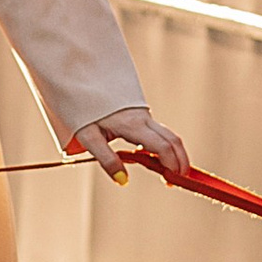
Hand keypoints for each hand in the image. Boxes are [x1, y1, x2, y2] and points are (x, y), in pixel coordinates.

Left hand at [71, 104, 189, 183]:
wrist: (81, 80)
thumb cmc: (82, 107)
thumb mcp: (89, 137)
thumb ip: (106, 159)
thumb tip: (123, 180)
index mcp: (132, 124)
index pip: (162, 146)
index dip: (172, 165)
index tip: (171, 182)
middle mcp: (143, 118)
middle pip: (173, 140)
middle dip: (181, 162)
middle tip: (177, 181)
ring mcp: (143, 115)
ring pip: (169, 135)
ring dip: (176, 154)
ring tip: (170, 173)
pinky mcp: (140, 115)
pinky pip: (160, 132)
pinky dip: (167, 147)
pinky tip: (157, 160)